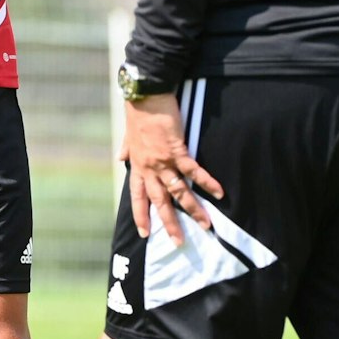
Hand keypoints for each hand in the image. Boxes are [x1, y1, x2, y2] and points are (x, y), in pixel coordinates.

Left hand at [121, 94, 223, 245]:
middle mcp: (149, 168)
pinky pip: (194, 171)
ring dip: (193, 209)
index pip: (138, 197)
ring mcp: (163, 161)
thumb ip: (125, 148)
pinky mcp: (178, 151)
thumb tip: (119, 156)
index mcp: (137, 166)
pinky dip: (207, 182)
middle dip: (170, 224)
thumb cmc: (138, 112)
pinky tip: (218, 193)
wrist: (146, 96)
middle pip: (160, 202)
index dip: (141, 215)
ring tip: (205, 224)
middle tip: (179, 242)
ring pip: (179, 192)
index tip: (145, 233)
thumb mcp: (128, 134)